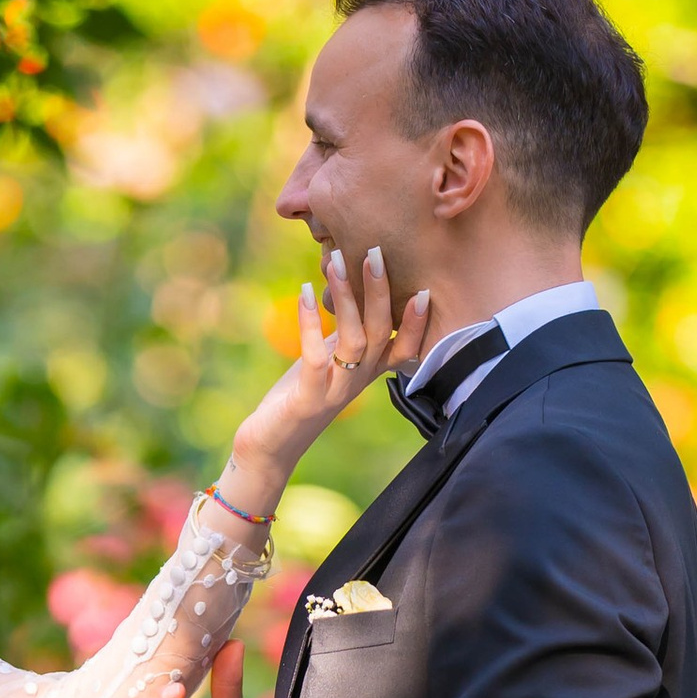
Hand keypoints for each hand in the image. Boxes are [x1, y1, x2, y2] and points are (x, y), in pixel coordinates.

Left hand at [212, 254, 430, 520]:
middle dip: (380, 291)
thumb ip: (348, 334)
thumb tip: (354, 290)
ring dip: (346, 298)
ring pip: (353, 340)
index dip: (417, 324)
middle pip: (381, 333)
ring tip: (337, 260)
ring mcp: (335, 391)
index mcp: (368, 372)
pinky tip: (303, 291)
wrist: (271, 446)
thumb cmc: (299, 396)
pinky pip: (315, 356)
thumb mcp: (331, 362)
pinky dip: (310, 321)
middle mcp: (358, 381)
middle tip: (375, 251)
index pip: (405, 349)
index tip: (425, 290)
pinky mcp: (307, 398)